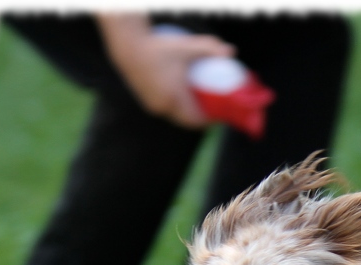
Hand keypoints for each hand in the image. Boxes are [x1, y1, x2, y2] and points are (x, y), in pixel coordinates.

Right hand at [96, 14, 234, 128]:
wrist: (128, 47)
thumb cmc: (157, 47)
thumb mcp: (186, 47)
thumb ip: (209, 48)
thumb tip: (231, 51)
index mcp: (174, 100)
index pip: (196, 121)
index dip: (210, 121)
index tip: (220, 115)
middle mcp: (163, 108)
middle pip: (187, 121)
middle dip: (201, 119)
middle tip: (213, 109)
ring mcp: (153, 106)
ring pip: (176, 117)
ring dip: (189, 114)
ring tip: (201, 105)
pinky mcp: (147, 102)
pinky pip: (167, 110)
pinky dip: (178, 109)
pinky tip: (184, 99)